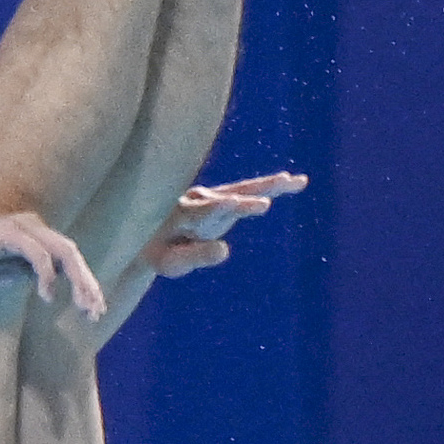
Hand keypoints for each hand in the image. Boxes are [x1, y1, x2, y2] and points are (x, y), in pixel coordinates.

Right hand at [0, 212, 104, 320]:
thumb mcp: (4, 275)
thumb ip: (27, 274)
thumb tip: (49, 281)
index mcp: (33, 235)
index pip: (67, 259)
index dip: (84, 284)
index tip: (93, 311)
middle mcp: (33, 226)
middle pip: (72, 254)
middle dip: (88, 284)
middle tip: (95, 313)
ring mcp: (23, 226)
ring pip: (64, 252)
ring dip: (77, 281)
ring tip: (82, 306)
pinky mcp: (10, 232)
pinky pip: (39, 255)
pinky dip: (47, 276)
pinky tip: (47, 296)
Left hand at [144, 171, 305, 278]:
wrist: (148, 233)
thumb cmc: (160, 253)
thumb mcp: (172, 263)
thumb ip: (196, 256)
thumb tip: (225, 249)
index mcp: (181, 217)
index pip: (202, 213)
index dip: (217, 209)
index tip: (232, 203)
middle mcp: (198, 200)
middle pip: (227, 196)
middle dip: (245, 201)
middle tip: (266, 203)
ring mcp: (212, 196)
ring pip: (243, 189)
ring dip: (268, 185)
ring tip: (294, 180)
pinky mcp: (224, 197)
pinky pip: (250, 190)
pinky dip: (272, 185)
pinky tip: (296, 180)